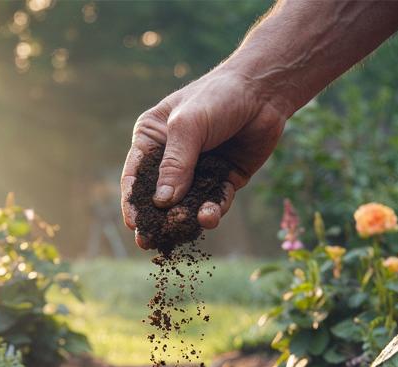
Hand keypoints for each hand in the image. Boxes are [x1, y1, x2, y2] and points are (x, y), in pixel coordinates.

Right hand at [121, 68, 288, 249]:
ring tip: (183, 229)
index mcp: (153, 139)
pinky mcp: (224, 178)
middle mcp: (173, 157)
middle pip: (160, 195)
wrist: (264, 91)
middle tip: (148, 243)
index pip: (135, 174)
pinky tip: (209, 216)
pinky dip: (211, 210)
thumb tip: (162, 203)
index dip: (133, 200)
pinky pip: (215, 201)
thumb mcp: (188, 126)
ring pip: (187, 203)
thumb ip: (175, 164)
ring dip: (185, 219)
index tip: (134, 224)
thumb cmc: (217, 97)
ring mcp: (199, 170)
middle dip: (155, 219)